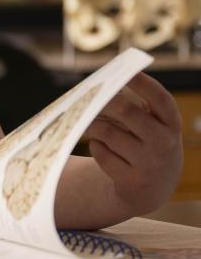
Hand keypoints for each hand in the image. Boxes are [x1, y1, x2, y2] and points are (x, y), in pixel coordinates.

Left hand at [86, 72, 182, 216]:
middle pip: (127, 111)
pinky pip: (102, 153)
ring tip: (86, 121)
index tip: (124, 70)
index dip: (143, 83)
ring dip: (92, 125)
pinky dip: (96, 146)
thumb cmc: (146, 144)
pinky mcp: (132, 180)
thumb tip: (100, 87)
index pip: (160, 99)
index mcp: (171, 123)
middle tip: (87, 95)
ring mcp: (149, 163)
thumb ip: (136, 107)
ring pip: (108, 133)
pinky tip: (99, 146)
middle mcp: (164, 142)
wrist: (152, 188)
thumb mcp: (153, 126)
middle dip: (103, 100)